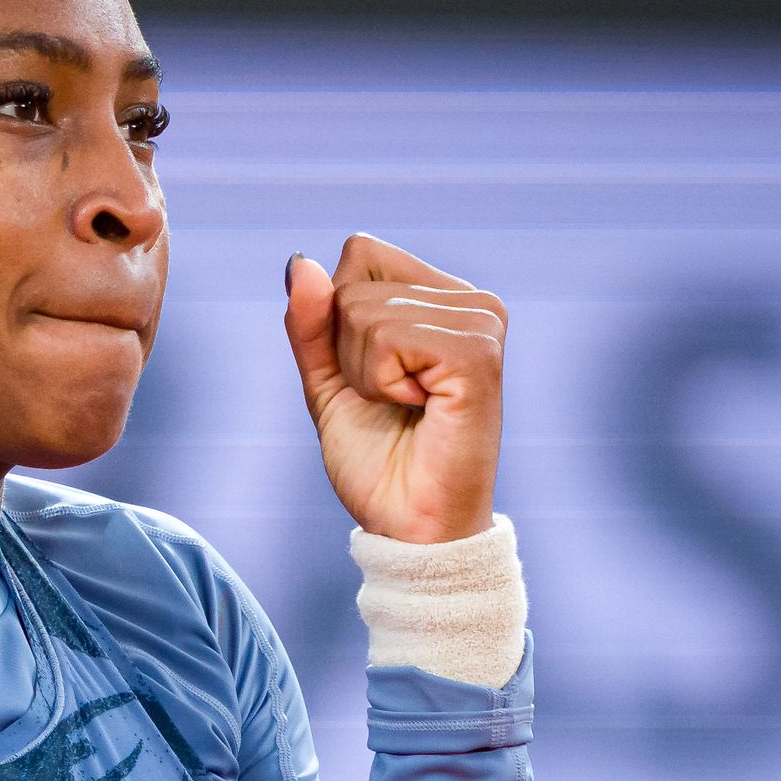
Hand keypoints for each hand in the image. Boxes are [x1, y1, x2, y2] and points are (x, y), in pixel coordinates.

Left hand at [282, 233, 507, 544]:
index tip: (372, 374)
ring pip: (362, 310)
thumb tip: (298, 262)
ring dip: (362, 372)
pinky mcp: (478, 353)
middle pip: (354, 280)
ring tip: (404, 408)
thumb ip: (310, 321)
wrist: (409, 527)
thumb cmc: (378, 459)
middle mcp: (472, 302)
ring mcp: (481, 323)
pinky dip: (378, 382)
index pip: (360, 253)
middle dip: (346, 349)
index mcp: (443, 298)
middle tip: (389, 399)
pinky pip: (385, 337)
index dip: (336, 317)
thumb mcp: (327, 379)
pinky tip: (417, 409)